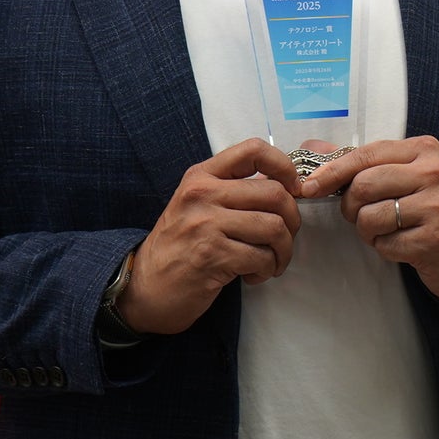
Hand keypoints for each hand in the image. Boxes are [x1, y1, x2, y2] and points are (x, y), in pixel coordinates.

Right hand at [116, 137, 302, 334]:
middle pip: (274, 193)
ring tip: (272, 262)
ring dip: (283, 251)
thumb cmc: (179, 247)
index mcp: (201, 176)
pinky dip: (267, 270)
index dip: (285, 166)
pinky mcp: (211, 256)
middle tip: (285, 239)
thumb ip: (233, 190)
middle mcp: (202, 194)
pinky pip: (261, 257)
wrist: (144, 288)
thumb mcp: (198, 206)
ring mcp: (205, 224)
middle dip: (292, 220)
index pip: (253, 150)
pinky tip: (254, 275)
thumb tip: (286, 185)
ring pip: (274, 227)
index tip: (294, 188)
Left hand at [299, 135, 438, 299]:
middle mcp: (434, 173)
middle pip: (364, 185)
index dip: (332, 171)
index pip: (367, 154)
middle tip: (362, 214)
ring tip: (387, 229)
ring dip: (368, 230)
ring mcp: (437, 206)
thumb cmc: (429, 207)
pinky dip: (384, 248)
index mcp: (425, 150)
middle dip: (351, 206)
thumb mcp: (403, 175)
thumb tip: (311, 149)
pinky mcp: (435, 238)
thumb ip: (361, 161)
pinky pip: (386, 243)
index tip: (310, 186)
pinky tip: (402, 244)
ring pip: (370, 217)